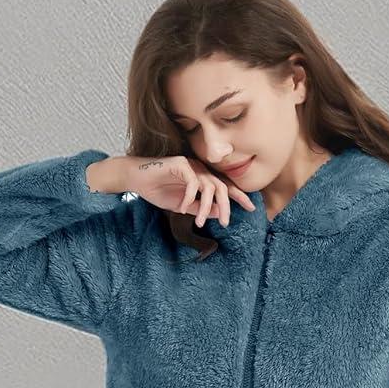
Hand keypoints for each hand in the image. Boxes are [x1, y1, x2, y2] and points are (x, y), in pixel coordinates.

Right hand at [106, 153, 255, 226]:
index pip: (225, 186)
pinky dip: (189, 197)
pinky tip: (181, 208)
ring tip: (199, 222)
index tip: (251, 208)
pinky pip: (192, 182)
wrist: (137, 179)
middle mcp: (200, 169)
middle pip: (221, 186)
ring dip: (205, 207)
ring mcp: (191, 165)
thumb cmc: (158, 191)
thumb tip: (220, 213)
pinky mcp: (180, 164)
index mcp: (203, 178)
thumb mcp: (184, 206)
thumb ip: (201, 208)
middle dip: (226, 205)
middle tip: (226, 223)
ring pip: (208, 186)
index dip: (239, 196)